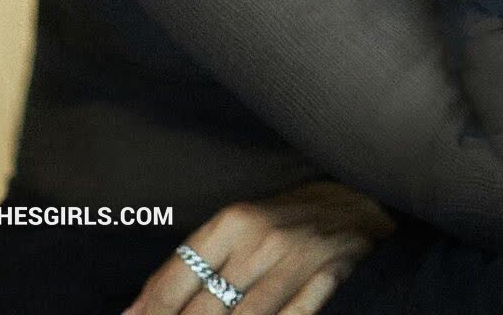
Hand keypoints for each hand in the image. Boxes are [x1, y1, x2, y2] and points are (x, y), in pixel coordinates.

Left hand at [124, 180, 395, 314]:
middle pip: (205, 306)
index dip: (148, 310)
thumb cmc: (287, 217)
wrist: (357, 198)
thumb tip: (145, 305)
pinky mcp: (327, 278)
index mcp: (233, 221)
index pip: (178, 275)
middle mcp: (260, 240)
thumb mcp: (242, 224)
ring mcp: (295, 261)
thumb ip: (201, 262)